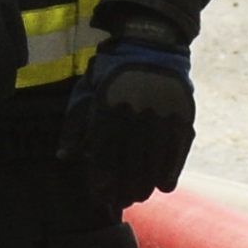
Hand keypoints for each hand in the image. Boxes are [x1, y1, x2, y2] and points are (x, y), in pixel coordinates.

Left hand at [63, 33, 195, 211]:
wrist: (150, 46)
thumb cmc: (111, 74)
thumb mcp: (86, 94)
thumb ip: (75, 126)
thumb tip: (64, 157)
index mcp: (108, 110)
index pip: (104, 158)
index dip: (102, 183)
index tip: (101, 198)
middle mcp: (137, 115)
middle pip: (131, 166)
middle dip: (125, 189)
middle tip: (122, 201)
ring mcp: (162, 116)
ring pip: (155, 163)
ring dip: (147, 185)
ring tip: (141, 195)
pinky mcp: (183, 115)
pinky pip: (177, 152)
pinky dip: (171, 172)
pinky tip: (165, 185)